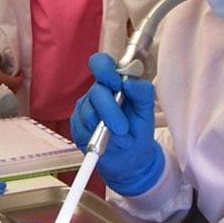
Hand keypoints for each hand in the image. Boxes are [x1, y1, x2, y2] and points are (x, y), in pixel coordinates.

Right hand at [70, 52, 163, 195]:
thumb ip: (143, 91)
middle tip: (122, 128)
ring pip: (88, 113)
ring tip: (122, 140)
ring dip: (107, 129)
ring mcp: (84, 110)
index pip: (100, 63)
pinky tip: (109, 144)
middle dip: (110, 111)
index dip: (105, 69)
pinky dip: (99, 140)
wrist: (131, 158)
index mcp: (113, 82)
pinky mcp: (77, 127)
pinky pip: (83, 130)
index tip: (117, 84)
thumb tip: (129, 83)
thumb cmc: (138, 129)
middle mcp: (96, 93)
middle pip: (96, 92)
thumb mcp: (146, 109)